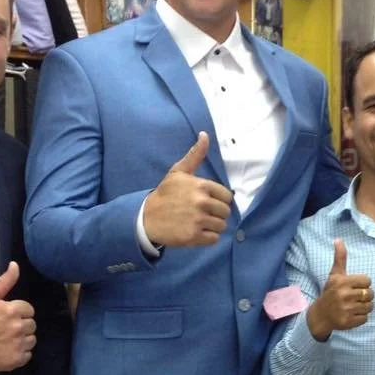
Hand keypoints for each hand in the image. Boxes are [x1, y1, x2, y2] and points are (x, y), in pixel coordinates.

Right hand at [0, 262, 35, 371]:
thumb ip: (4, 281)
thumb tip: (15, 265)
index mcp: (12, 310)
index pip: (29, 310)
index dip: (19, 312)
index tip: (7, 316)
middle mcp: (17, 327)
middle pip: (32, 325)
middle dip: (21, 325)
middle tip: (5, 328)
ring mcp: (17, 344)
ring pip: (31, 340)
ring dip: (22, 339)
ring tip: (6, 339)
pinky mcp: (16, 359)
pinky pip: (28, 355)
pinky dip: (20, 353)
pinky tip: (8, 349)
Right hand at [142, 132, 233, 246]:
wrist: (147, 217)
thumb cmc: (165, 194)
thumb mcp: (178, 172)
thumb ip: (195, 155)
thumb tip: (205, 135)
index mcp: (201, 186)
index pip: (227, 197)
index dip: (219, 200)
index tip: (208, 202)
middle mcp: (201, 202)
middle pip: (225, 212)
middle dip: (217, 214)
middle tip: (203, 214)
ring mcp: (198, 220)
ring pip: (221, 226)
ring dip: (213, 226)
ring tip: (200, 223)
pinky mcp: (194, 236)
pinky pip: (214, 239)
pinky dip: (208, 238)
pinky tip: (197, 232)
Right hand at [306, 239, 372, 341]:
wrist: (320, 315)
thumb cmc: (330, 292)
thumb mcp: (334, 275)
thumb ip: (340, 258)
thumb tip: (338, 239)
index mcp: (343, 282)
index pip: (367, 281)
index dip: (363, 284)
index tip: (353, 287)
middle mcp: (344, 295)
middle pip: (370, 294)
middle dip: (365, 296)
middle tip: (354, 298)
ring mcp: (346, 310)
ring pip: (369, 307)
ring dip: (364, 307)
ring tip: (354, 306)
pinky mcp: (348, 322)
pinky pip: (365, 318)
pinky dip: (361, 317)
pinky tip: (352, 314)